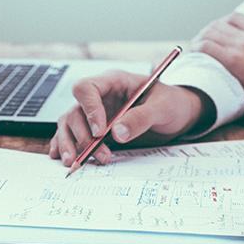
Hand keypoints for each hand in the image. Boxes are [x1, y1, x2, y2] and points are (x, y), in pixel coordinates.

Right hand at [49, 70, 213, 165]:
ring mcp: (96, 112)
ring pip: (70, 123)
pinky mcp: (96, 127)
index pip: (87, 88)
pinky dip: (67, 145)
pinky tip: (65, 157)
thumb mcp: (162, 107)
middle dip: (83, 135)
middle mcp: (100, 96)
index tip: (101, 132)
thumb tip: (117, 133)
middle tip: (100, 154)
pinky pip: (73, 134)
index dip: (89, 110)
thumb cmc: (171, 103)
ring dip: (71, 143)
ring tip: (75, 162)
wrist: (178, 113)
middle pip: (75, 110)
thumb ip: (141, 118)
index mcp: (114, 81)